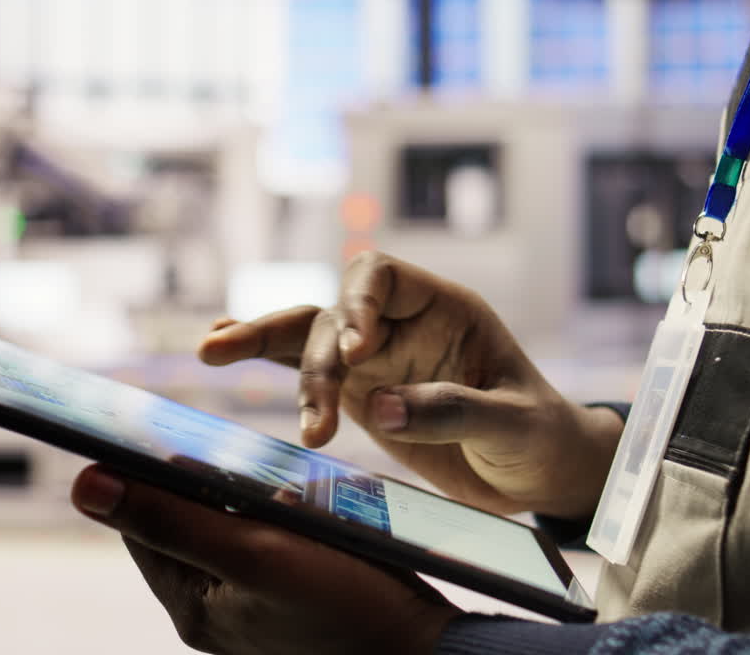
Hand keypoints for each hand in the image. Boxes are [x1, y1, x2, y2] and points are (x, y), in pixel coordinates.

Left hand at [71, 465, 460, 654]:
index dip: (142, 472)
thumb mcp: (253, 552)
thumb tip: (84, 485)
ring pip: (223, 529)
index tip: (152, 422)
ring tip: (273, 478)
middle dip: (199, 482)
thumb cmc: (347, 604)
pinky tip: (299, 504)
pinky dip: (270, 517)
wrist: (424, 651)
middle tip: (228, 445)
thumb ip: (170, 518)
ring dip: (238, 496)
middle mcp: (211, 611)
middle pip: (181, 524)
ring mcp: (249, 608)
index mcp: (191, 604)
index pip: (141, 523)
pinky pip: (260, 544)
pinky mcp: (285, 600)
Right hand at [199, 252, 622, 518]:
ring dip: (261, 347)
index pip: (381, 277)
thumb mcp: (513, 425)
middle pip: (332, 315)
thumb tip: (379, 405)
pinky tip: (218, 349)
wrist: (536, 471)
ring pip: (305, 339)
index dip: (357, 303)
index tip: (355, 353)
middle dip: (309, 353)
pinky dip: (263, 360)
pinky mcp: (357, 392)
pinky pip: (302, 369)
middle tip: (313, 414)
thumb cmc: (538, 437)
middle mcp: (399, 325)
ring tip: (211, 352)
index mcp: (443, 310)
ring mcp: (374, 358)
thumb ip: (453, 409)